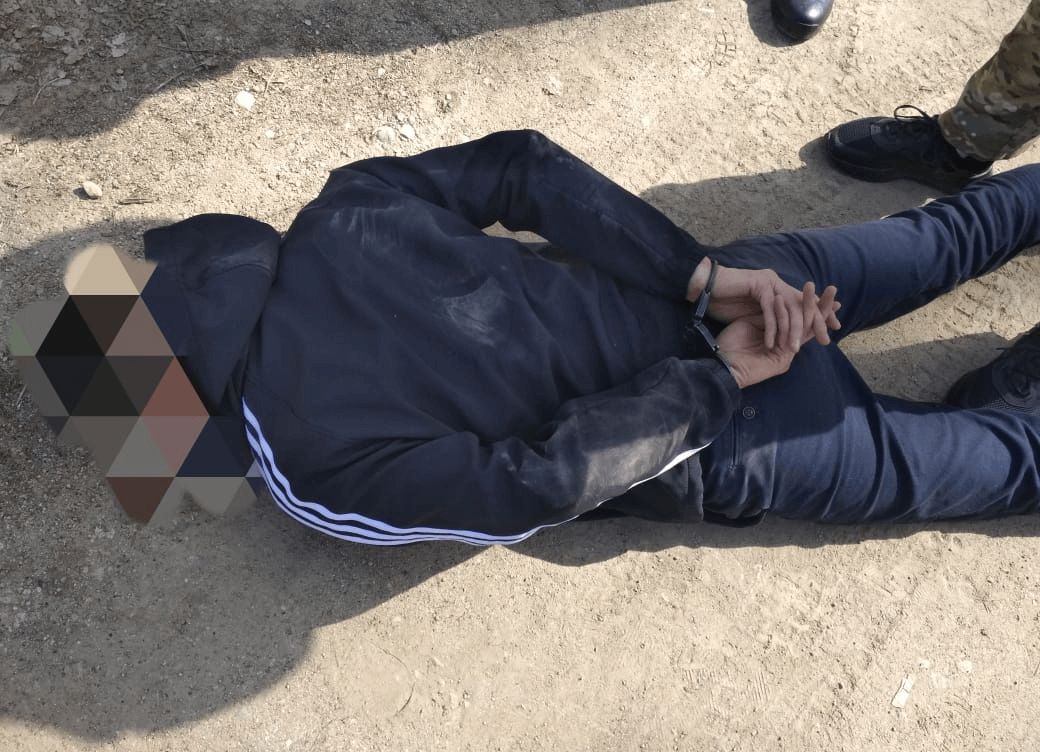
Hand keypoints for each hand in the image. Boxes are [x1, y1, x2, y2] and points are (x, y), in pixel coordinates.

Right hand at [687, 259, 841, 349]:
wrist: (704, 290)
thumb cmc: (725, 303)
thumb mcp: (754, 316)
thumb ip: (773, 320)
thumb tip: (792, 333)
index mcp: (780, 289)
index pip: (805, 303)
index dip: (821, 314)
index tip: (833, 328)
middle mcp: (778, 284)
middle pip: (803, 305)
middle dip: (815, 323)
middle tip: (824, 339)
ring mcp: (770, 283)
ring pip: (788, 309)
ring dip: (792, 331)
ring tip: (794, 349)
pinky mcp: (759, 285)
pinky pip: (770, 311)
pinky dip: (772, 328)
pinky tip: (772, 342)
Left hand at [716, 282, 840, 388]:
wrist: (720, 365)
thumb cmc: (730, 346)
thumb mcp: (751, 324)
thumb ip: (767, 315)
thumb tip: (778, 299)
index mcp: (781, 339)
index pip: (802, 319)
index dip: (812, 304)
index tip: (822, 289)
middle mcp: (787, 347)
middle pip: (811, 324)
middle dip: (822, 305)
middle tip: (834, 289)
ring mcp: (786, 354)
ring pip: (806, 329)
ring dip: (813, 307)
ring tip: (818, 289)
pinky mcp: (781, 360)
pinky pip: (790, 336)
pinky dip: (791, 317)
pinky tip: (789, 300)